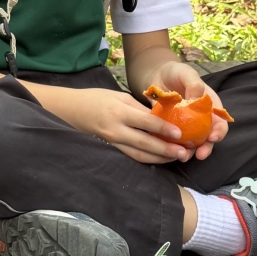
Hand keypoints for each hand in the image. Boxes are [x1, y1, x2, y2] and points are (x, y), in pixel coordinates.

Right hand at [65, 87, 194, 164]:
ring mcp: (113, 143)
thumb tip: (161, 119)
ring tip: (177, 157)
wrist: (72, 110)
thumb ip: (140, 109)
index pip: (145, 122)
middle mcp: (116, 131)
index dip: (163, 129)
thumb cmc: (97, 99)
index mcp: (119, 112)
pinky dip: (148, 159)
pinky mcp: (112, 149)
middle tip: (184, 152)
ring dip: (160, 158)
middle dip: (166, 150)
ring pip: (140, 156)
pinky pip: (132, 156)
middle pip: (145, 144)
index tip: (180, 133)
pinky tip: (161, 158)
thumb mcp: (119, 96)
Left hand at [147, 60, 230, 160]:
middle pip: (208, 138)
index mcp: (210, 107)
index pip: (220, 122)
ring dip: (189, 151)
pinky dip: (172, 147)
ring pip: (191, 143)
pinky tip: (168, 150)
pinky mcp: (171, 129)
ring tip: (183, 156)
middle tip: (200, 155)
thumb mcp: (187, 73)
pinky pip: (174, 141)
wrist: (157, 76)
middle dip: (206, 148)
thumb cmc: (176, 72)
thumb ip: (194, 84)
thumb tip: (197, 98)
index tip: (213, 137)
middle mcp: (201, 119)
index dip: (219, 132)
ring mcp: (186, 126)